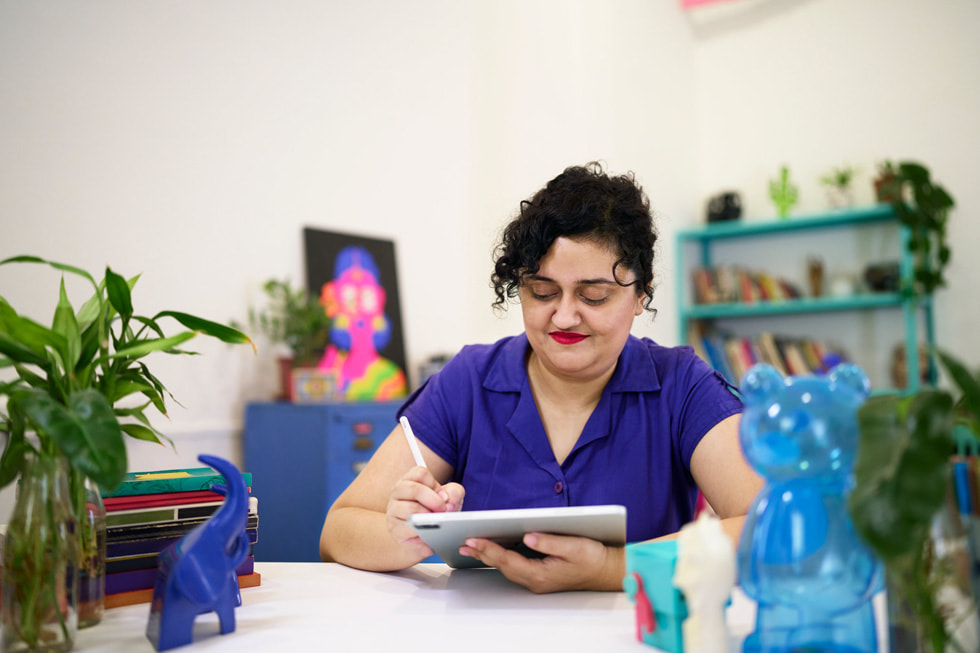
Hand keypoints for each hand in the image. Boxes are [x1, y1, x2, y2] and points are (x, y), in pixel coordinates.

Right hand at [385, 466, 464, 561]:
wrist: (425, 537)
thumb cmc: (435, 513)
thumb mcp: (449, 499)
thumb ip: (454, 493)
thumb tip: (448, 502)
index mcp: (411, 480)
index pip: (420, 473)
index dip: (435, 485)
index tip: (444, 496)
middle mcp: (398, 492)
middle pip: (414, 489)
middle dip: (434, 500)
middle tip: (444, 510)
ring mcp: (393, 510)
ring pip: (410, 509)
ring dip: (427, 517)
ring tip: (437, 523)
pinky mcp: (394, 528)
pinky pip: (408, 529)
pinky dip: (422, 532)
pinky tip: (429, 534)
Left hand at [459, 532, 624, 592]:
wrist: (607, 571)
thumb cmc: (593, 558)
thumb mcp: (575, 546)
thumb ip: (550, 542)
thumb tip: (528, 537)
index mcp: (542, 574)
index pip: (509, 561)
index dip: (489, 549)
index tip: (474, 540)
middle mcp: (536, 580)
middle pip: (503, 566)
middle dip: (483, 553)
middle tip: (464, 542)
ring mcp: (537, 579)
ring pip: (507, 567)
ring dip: (489, 556)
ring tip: (471, 546)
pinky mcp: (540, 574)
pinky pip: (514, 567)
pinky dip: (501, 557)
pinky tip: (493, 550)